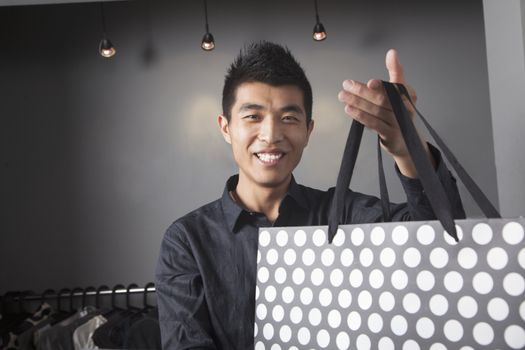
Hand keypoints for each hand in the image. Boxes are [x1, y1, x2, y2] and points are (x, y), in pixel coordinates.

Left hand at [337, 49, 431, 176]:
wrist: (407, 141)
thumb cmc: (399, 112)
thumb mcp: (400, 92)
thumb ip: (395, 72)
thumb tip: (392, 52)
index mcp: (407, 95)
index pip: (395, 88)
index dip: (383, 85)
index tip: (370, 83)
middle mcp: (404, 109)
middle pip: (381, 99)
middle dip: (362, 91)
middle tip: (346, 84)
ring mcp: (398, 123)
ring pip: (376, 111)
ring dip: (357, 102)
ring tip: (343, 96)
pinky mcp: (390, 135)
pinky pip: (374, 124)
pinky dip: (361, 116)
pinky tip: (349, 109)